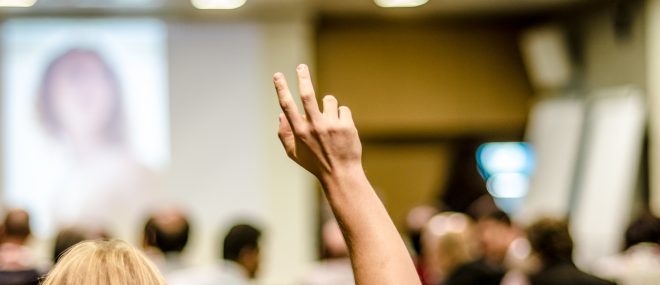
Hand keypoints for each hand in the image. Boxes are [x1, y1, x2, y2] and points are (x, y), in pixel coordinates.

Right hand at [273, 64, 361, 181]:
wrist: (341, 174)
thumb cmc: (315, 163)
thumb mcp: (294, 153)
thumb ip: (284, 134)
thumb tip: (280, 114)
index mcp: (299, 132)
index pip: (287, 105)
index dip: (281, 88)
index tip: (278, 75)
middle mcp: (314, 126)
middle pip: (307, 94)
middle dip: (303, 77)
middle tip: (301, 66)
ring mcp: (331, 125)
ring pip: (329, 100)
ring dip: (329, 106)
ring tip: (331, 123)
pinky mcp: (346, 126)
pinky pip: (343, 110)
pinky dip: (342, 116)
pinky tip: (342, 131)